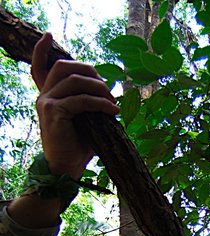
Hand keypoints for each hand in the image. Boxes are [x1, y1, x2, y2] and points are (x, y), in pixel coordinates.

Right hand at [31, 33, 119, 178]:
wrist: (66, 168)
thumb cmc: (78, 146)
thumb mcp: (85, 121)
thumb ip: (88, 104)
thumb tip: (111, 95)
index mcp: (48, 96)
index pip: (39, 67)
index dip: (41, 50)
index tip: (48, 35)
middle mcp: (44, 96)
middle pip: (64, 66)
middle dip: (90, 71)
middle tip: (108, 88)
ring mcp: (46, 102)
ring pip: (74, 80)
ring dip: (99, 88)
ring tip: (113, 102)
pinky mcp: (54, 112)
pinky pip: (82, 100)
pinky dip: (101, 103)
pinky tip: (113, 111)